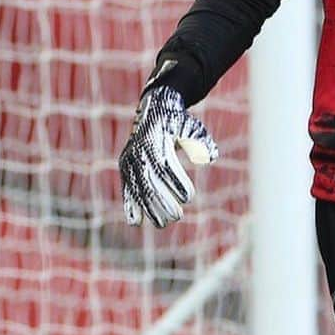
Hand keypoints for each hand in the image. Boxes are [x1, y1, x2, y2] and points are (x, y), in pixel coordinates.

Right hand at [119, 84, 217, 227]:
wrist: (155, 110)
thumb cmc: (179, 122)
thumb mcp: (191, 126)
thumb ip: (199, 141)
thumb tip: (208, 158)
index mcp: (154, 140)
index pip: (164, 164)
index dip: (175, 181)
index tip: (189, 197)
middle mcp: (138, 151)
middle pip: (148, 180)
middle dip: (160, 200)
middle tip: (176, 216)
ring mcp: (129, 161)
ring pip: (136, 188)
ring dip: (148, 208)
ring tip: (163, 224)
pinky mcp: (126, 169)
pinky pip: (127, 188)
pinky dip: (130, 205)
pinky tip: (136, 222)